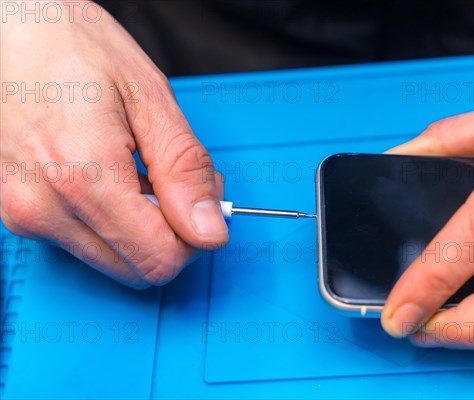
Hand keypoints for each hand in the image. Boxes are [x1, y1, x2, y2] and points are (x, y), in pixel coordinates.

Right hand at [1, 1, 228, 286]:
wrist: (6, 27)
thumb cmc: (71, 46)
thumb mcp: (149, 98)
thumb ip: (184, 171)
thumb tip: (209, 230)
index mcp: (83, 177)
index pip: (161, 259)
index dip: (197, 235)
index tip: (204, 198)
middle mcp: (45, 209)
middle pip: (138, 268)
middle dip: (174, 233)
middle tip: (177, 180)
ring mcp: (26, 215)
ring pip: (115, 261)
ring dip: (143, 228)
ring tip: (141, 170)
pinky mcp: (20, 214)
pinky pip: (88, 243)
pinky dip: (114, 221)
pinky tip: (114, 177)